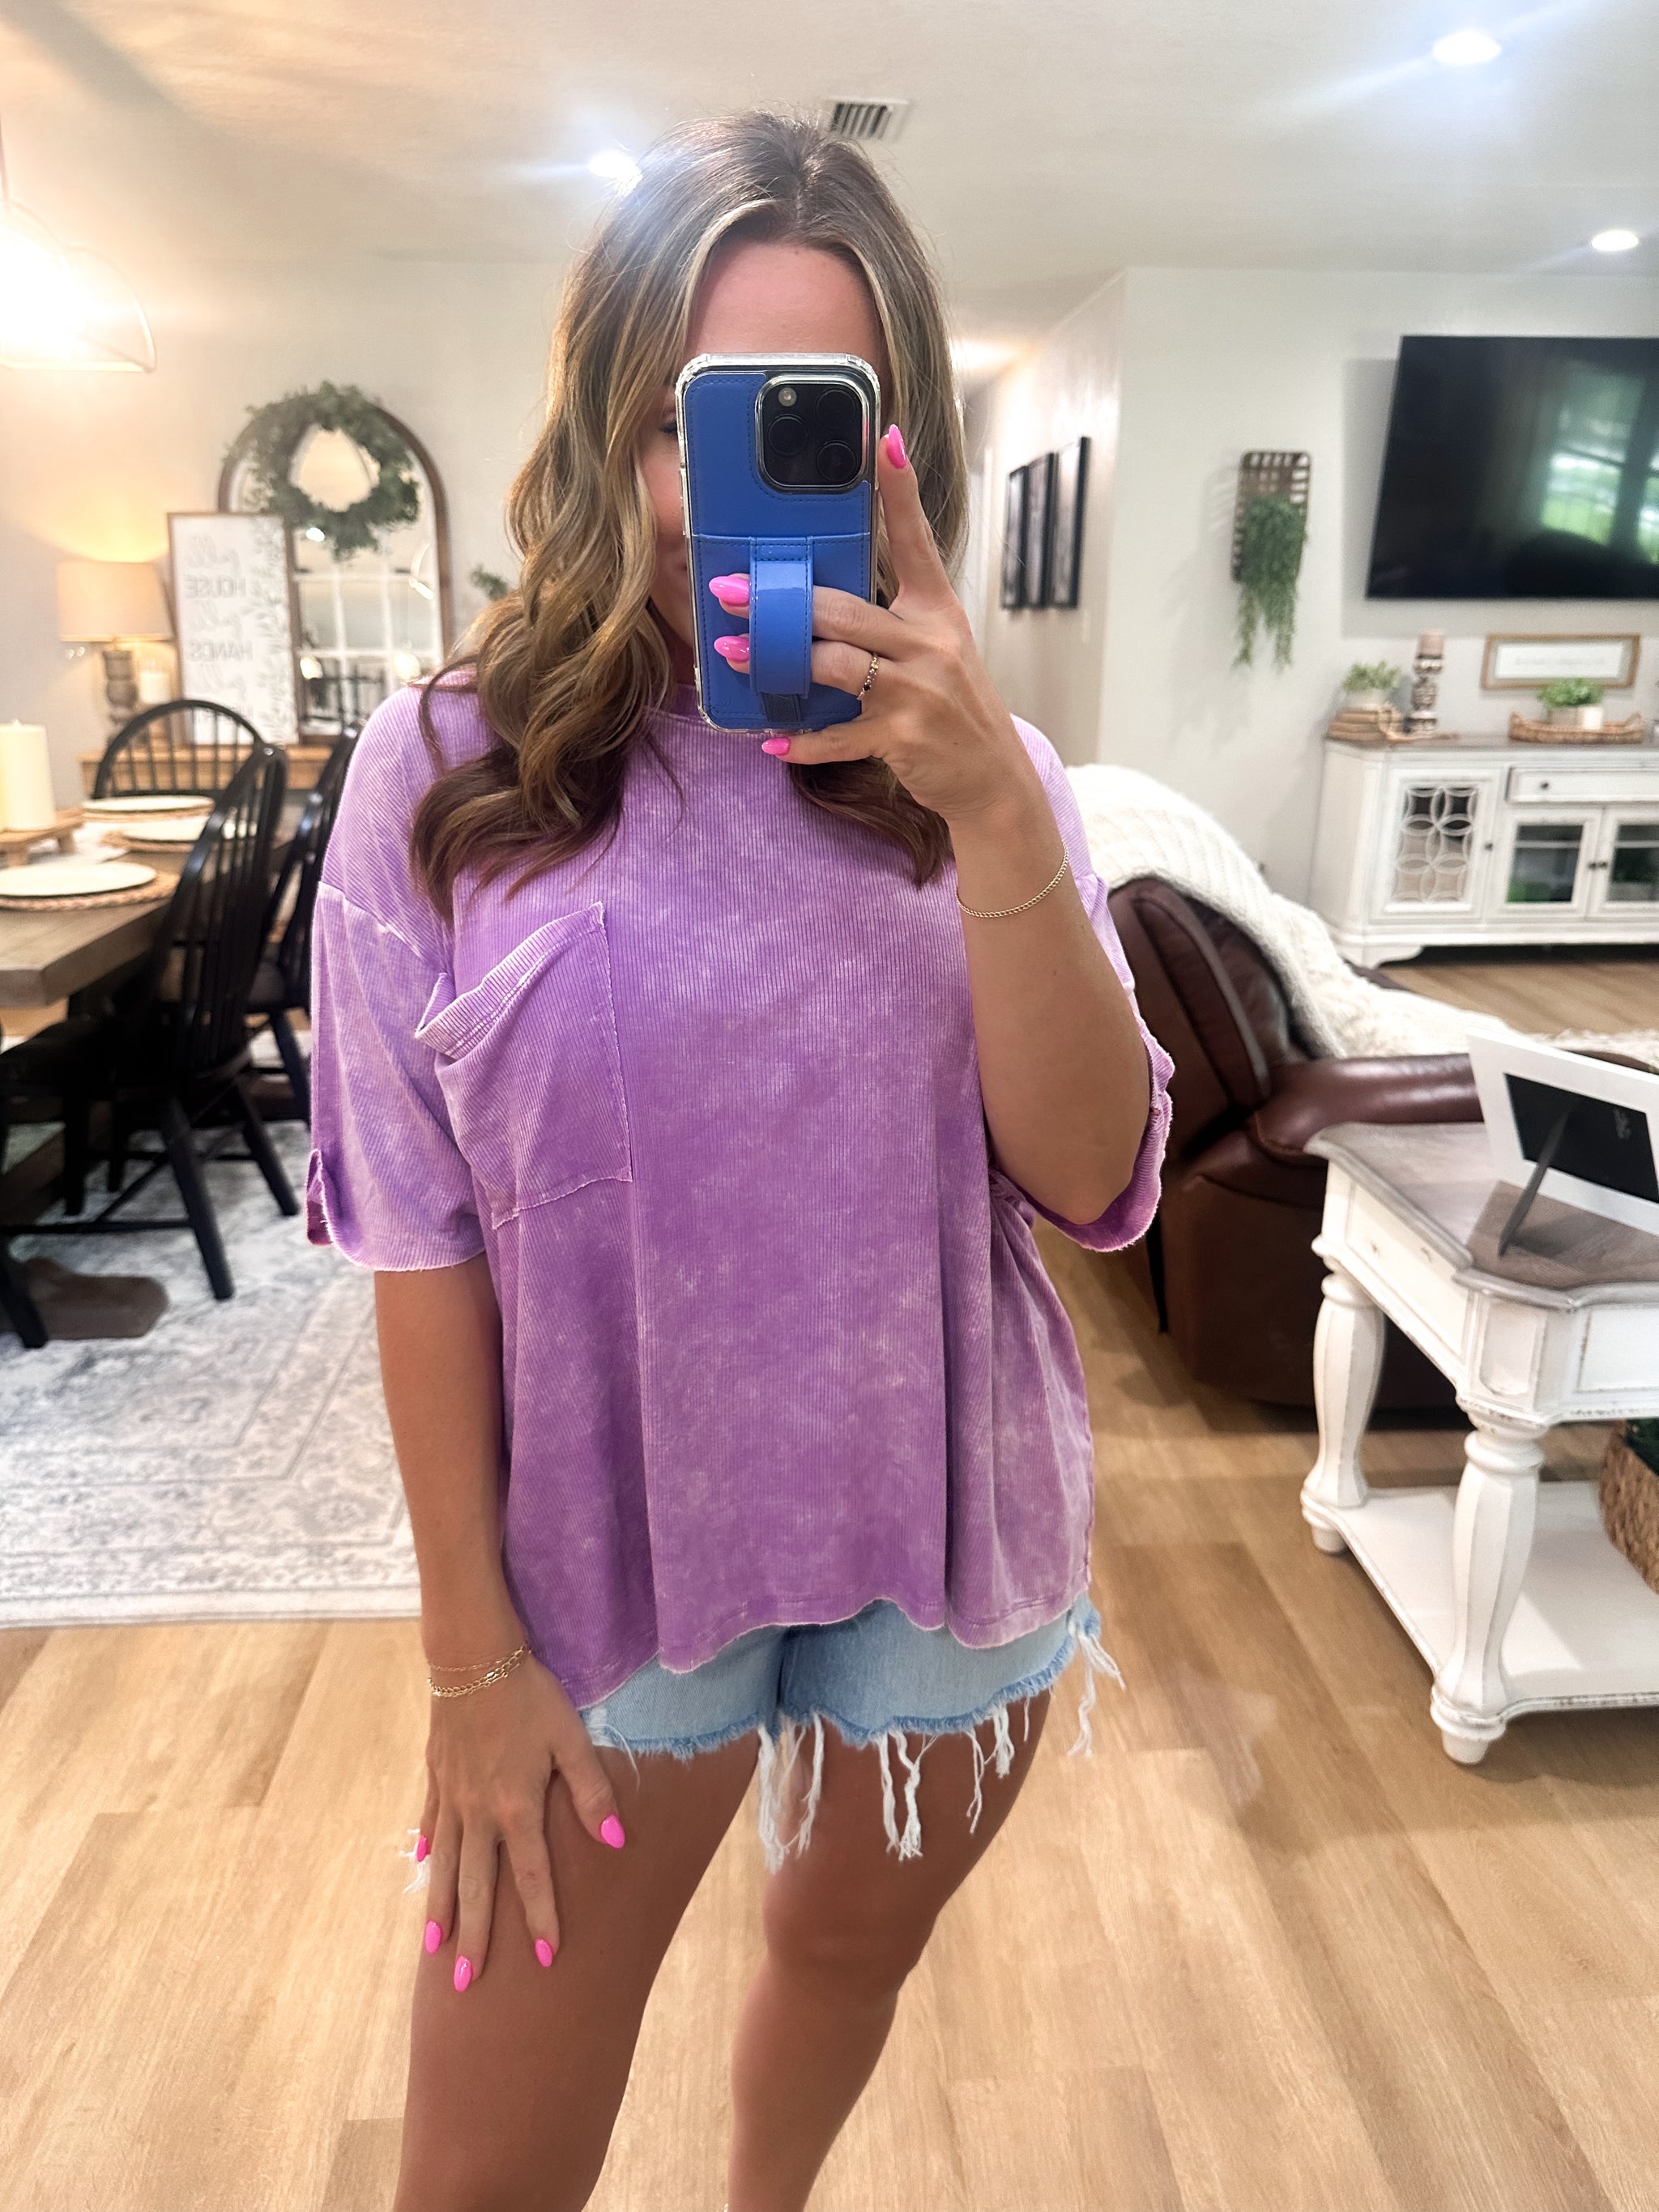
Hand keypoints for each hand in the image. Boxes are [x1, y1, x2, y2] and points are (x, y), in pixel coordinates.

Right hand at [418, 1648, 624, 1990]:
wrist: (473, 1658)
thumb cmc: (530, 1695)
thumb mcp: (570, 1738)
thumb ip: (592, 1792)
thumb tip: (617, 1840)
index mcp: (516, 1807)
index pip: (531, 1877)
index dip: (540, 1919)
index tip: (544, 1961)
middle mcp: (478, 1813)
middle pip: (476, 1887)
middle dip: (473, 1938)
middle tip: (465, 1987)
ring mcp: (451, 1797)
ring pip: (444, 1865)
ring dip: (440, 1909)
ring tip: (434, 1950)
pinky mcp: (436, 1777)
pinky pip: (429, 1824)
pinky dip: (427, 1852)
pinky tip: (422, 1868)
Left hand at [707, 424, 1042, 827]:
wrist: (992, 777)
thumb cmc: (954, 707)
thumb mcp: (938, 649)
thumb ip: (892, 619)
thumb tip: (823, 600)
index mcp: (937, 612)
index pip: (916, 541)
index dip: (900, 491)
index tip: (883, 440)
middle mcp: (929, 645)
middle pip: (844, 611)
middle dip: (782, 603)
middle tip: (730, 593)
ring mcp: (916, 692)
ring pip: (833, 665)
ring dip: (776, 661)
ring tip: (734, 655)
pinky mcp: (901, 737)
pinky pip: (838, 735)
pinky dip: (801, 741)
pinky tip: (771, 740)